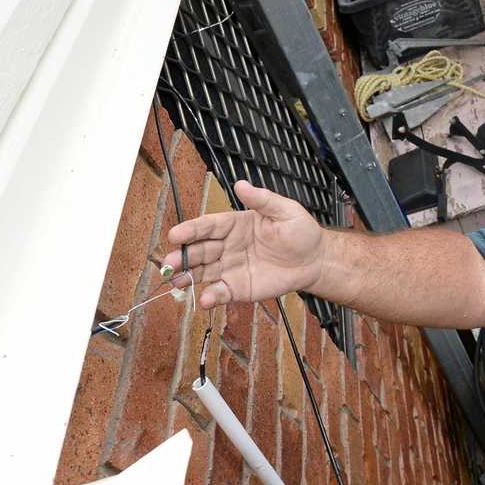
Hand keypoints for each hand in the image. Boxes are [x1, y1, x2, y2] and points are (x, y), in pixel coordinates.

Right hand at [161, 181, 326, 309]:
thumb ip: (262, 200)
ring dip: (187, 277)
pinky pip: (221, 292)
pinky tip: (205, 300)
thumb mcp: (285, 211)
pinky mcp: (238, 287)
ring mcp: (230, 268)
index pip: (207, 226)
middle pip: (199, 250)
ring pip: (203, 272)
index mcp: (234, 224)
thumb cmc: (300, 232)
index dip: (190, 230)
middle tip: (169, 263)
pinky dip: (211, 297)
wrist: (315, 260)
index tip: (175, 234)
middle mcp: (227, 246)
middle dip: (182, 257)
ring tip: (176, 282)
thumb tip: (241, 184)